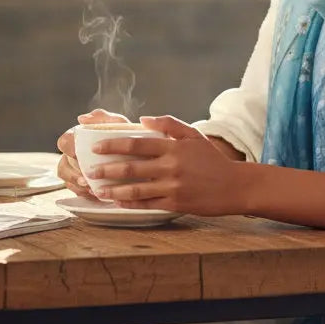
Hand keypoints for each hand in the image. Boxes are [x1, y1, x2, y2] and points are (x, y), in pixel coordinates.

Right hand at [56, 108, 129, 197]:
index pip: (64, 141)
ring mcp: (75, 170)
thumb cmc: (125, 137)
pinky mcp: (81, 184)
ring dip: (77, 184)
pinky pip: (76, 191)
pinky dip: (84, 193)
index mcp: (78, 137)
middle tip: (87, 177)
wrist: (139, 156)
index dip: (68, 149)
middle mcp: (72, 154)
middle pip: (64, 164)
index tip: (78, 154)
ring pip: (67, 179)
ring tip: (91, 188)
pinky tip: (95, 194)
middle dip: (74, 171)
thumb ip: (103, 117)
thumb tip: (82, 118)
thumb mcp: (118, 124)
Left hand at [91, 115, 246, 214]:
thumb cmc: (212, 160)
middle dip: (107, 169)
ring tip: (98, 189)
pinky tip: (117, 202)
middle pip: (132, 167)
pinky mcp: (175, 204)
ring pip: (136, 189)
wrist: (234, 186)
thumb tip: (143, 119)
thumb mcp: (194, 136)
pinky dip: (130, 204)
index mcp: (174, 147)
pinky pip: (147, 204)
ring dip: (114, 189)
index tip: (97, 147)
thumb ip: (169, 124)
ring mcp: (172, 186)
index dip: (114, 145)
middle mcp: (171, 166)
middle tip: (90, 170)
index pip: (137, 144)